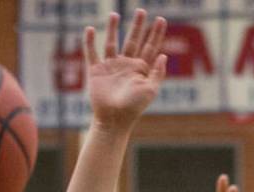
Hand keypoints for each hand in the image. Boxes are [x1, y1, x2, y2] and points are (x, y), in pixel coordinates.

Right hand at [84, 10, 166, 128]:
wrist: (114, 119)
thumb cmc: (134, 108)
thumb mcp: (150, 91)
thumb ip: (157, 73)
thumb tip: (164, 56)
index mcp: (141, 69)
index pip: (150, 47)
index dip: (156, 34)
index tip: (161, 19)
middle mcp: (126, 65)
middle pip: (133, 40)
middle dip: (138, 26)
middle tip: (142, 11)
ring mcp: (111, 67)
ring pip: (112, 42)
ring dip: (113, 28)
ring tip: (115, 14)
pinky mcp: (96, 71)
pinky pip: (92, 52)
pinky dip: (89, 41)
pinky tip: (90, 29)